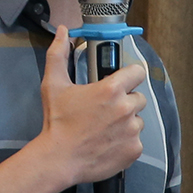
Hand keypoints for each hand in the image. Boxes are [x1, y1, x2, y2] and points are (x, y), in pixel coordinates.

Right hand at [31, 24, 146, 186]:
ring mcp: (132, 130)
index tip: (122, 82)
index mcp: (111, 89)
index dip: (129, 75)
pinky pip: (136, 141)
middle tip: (105, 110)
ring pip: (138, 120)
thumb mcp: (54, 85)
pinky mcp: (134, 149)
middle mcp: (126, 108)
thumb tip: (62, 32)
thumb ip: (58, 54)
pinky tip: (108, 143)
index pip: (138, 72)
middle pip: (138, 97)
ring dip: (126, 122)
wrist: (58, 159)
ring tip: (105, 128)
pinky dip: (126, 142)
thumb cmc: (56, 123)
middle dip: (125, 101)